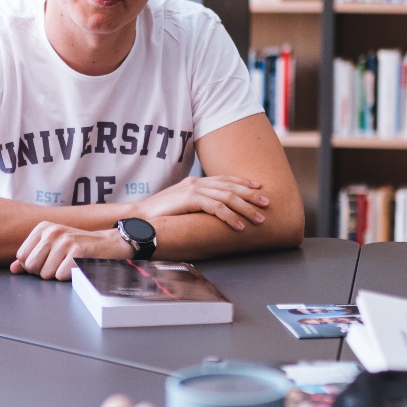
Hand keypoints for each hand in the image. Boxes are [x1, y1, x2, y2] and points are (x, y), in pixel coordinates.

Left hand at [11, 221, 129, 280]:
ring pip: (45, 274)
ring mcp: (64, 240)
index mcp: (43, 228)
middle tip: (59, 265)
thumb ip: (32, 256)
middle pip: (31, 266)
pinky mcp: (77, 250)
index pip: (21, 256)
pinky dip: (68, 276)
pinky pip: (60, 275)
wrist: (108, 243)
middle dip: (43, 272)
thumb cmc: (78, 247)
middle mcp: (51, 231)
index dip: (32, 266)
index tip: (47, 262)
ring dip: (57, 275)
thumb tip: (14, 268)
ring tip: (69, 265)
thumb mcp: (53, 246)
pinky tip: (77, 267)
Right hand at [137, 176, 268, 231]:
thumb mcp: (180, 206)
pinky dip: (230, 217)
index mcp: (195, 183)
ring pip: (227, 197)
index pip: (225, 180)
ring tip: (259, 218)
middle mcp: (196, 183)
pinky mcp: (189, 200)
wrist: (139, 215)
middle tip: (267, 203)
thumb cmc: (159, 214)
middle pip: (230, 187)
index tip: (259, 188)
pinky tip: (240, 226)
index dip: (243, 183)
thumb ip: (195, 205)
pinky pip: (216, 208)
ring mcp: (193, 190)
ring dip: (246, 208)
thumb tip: (210, 213)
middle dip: (251, 195)